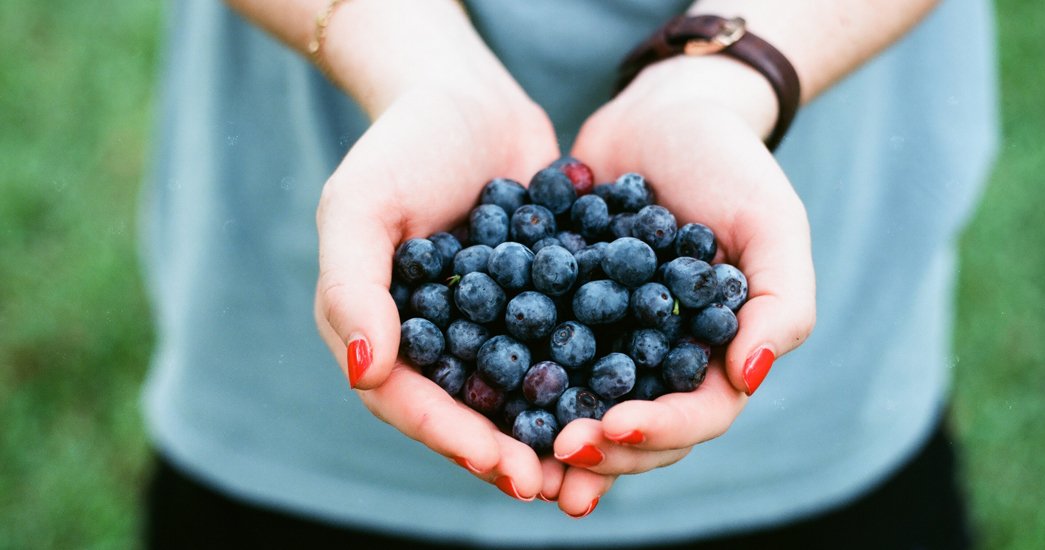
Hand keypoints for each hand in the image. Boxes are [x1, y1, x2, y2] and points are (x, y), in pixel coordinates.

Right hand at [313, 81, 559, 500]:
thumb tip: (365, 374)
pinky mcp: (540, 304)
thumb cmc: (401, 145)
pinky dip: (589, 376)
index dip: (455, 439)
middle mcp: (435, 340)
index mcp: (381, 332)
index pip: (411, 401)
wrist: (468, 98)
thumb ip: (351, 288)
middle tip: (555, 487)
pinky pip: (561, 348)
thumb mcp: (359, 205)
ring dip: (553, 431)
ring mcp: (490, 325)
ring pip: (519, 392)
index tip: (505, 468)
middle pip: (468, 411)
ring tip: (596, 462)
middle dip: (510, 452)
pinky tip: (630, 398)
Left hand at [544, 55, 815, 506]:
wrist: (661, 113)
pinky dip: (514, 381)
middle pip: (636, 428)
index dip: (661, 431)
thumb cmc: (729, 164)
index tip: (616, 428)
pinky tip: (480, 393)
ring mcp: (609, 341)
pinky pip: (537, 355)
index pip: (698, 415)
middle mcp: (662, 360)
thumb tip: (751, 378)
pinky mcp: (561, 313)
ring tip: (518, 457)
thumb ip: (781, 301)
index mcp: (717, 353)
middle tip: (560, 451)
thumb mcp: (771, 222)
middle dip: (602, 449)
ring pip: (584, 406)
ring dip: (555, 438)